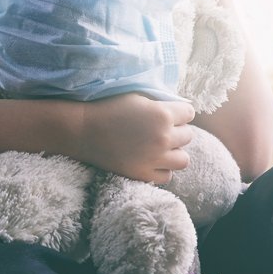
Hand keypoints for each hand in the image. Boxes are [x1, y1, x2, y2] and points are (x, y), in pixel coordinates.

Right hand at [76, 93, 194, 182]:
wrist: (82, 130)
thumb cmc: (109, 108)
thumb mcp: (139, 97)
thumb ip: (162, 103)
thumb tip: (180, 109)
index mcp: (163, 114)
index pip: (190, 114)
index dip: (180, 113)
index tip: (169, 114)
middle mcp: (163, 137)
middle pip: (187, 136)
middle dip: (176, 131)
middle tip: (159, 130)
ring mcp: (154, 158)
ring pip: (183, 159)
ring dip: (174, 152)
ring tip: (161, 148)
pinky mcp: (143, 174)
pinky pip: (167, 176)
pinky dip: (162, 169)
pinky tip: (151, 161)